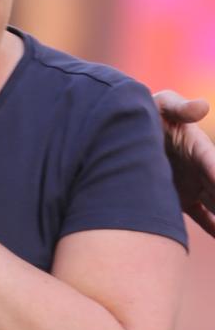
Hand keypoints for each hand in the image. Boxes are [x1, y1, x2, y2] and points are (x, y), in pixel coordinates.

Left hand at [154, 90, 214, 236]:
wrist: (122, 129)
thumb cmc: (146, 112)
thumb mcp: (161, 104)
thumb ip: (180, 107)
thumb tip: (203, 106)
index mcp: (197, 146)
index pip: (213, 164)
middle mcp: (199, 168)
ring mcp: (191, 184)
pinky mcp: (180, 196)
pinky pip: (200, 214)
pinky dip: (211, 225)